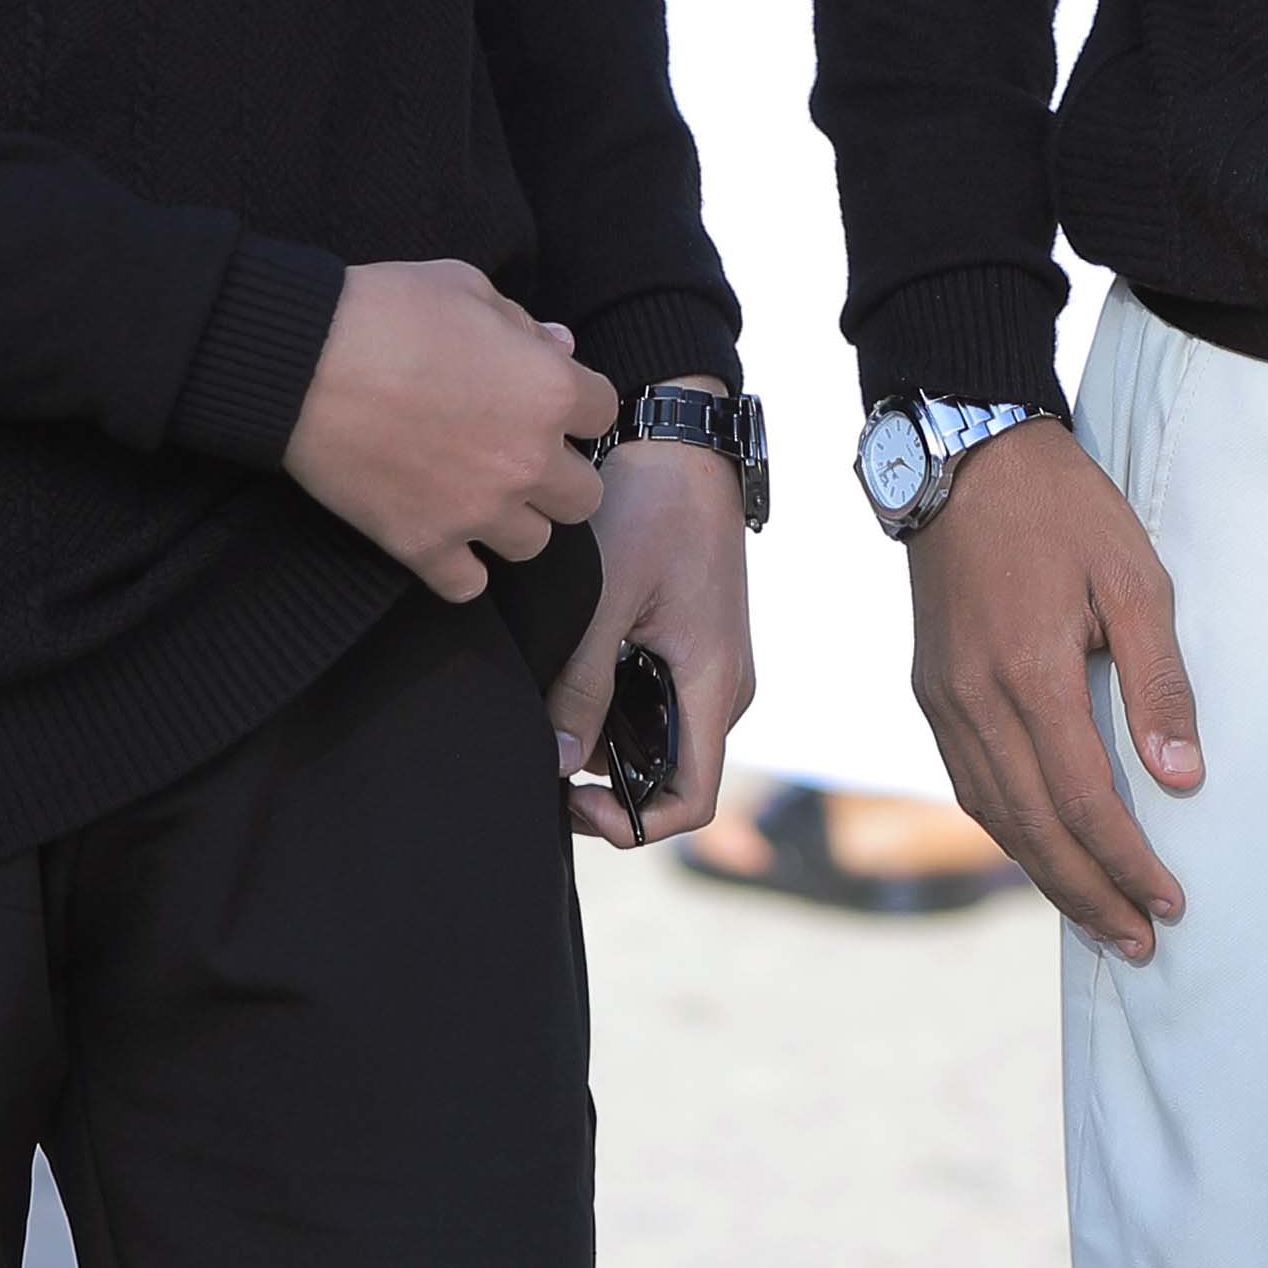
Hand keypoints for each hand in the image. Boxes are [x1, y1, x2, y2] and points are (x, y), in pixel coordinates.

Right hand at [281, 263, 613, 601]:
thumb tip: (560, 344)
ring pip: (534, 545)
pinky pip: (468, 586)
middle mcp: (527, 460)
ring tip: (479, 496)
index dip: (574, 404)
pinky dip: (460, 568)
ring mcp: (478, 510)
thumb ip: (524, 322)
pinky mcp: (423, 545)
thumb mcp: (467, 287)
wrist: (302, 359)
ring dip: (514, 522)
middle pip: (583, 497)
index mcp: (550, 391)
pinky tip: (444, 539)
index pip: (602, 413)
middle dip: (557, 476)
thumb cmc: (386, 309)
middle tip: (517, 455)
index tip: (543, 400)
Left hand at [549, 426, 756, 846]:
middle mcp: (724, 685)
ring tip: (551, 710)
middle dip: (609, 784)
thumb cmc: (651, 509)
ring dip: (608, 744)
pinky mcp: (696, 644)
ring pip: (661, 740)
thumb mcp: (606, 597)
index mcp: (713, 683)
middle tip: (542, 755)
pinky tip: (574, 677)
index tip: (571, 798)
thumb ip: (582, 684)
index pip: (691, 801)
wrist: (683, 444)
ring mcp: (713, 665)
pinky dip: (617, 709)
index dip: (632, 823)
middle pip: (671, 776)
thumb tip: (557, 764)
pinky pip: (660, 703)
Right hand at [903, 419, 1201, 959]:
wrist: (965, 453)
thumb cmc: (1064, 508)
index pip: (1086, 802)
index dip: (1128, 862)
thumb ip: (1159, 680)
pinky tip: (1040, 848)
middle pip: (1034, 829)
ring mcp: (945, 699)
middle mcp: (976, 701)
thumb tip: (1182, 779)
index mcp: (1031, 674)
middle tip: (1138, 942)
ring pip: (994, 815)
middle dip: (1088, 895)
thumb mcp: (1136, 576)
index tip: (1170, 900)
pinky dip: (1008, 829)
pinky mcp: (932, 689)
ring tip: (1097, 916)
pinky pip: (969, 783)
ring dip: (1045, 875)